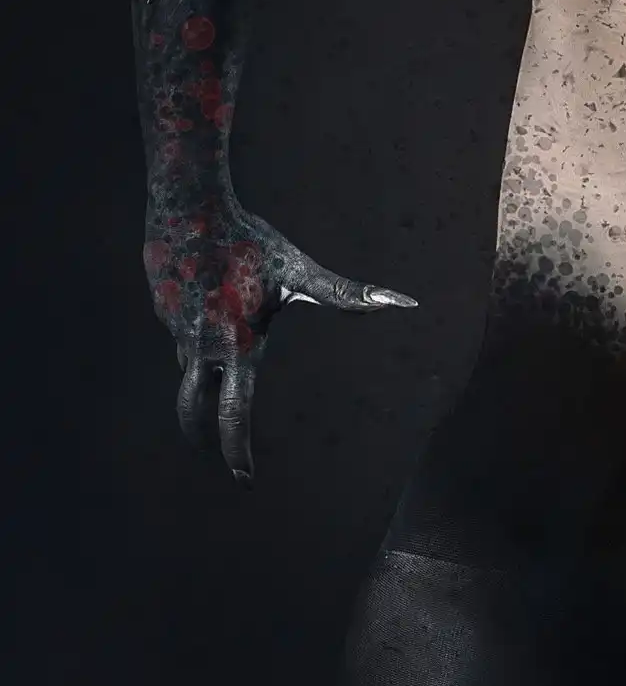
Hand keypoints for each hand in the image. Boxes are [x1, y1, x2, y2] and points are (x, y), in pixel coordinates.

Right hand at [143, 195, 415, 482]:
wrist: (190, 206)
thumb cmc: (252, 242)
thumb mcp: (300, 273)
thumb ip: (348, 296)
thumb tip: (404, 303)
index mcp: (237, 345)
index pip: (235, 413)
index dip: (238, 451)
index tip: (246, 479)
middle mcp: (202, 345)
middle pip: (193, 410)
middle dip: (202, 437)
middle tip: (213, 454)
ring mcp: (175, 329)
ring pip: (190, 361)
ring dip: (205, 366)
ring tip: (224, 323)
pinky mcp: (162, 309)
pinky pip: (182, 329)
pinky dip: (196, 323)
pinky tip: (206, 287)